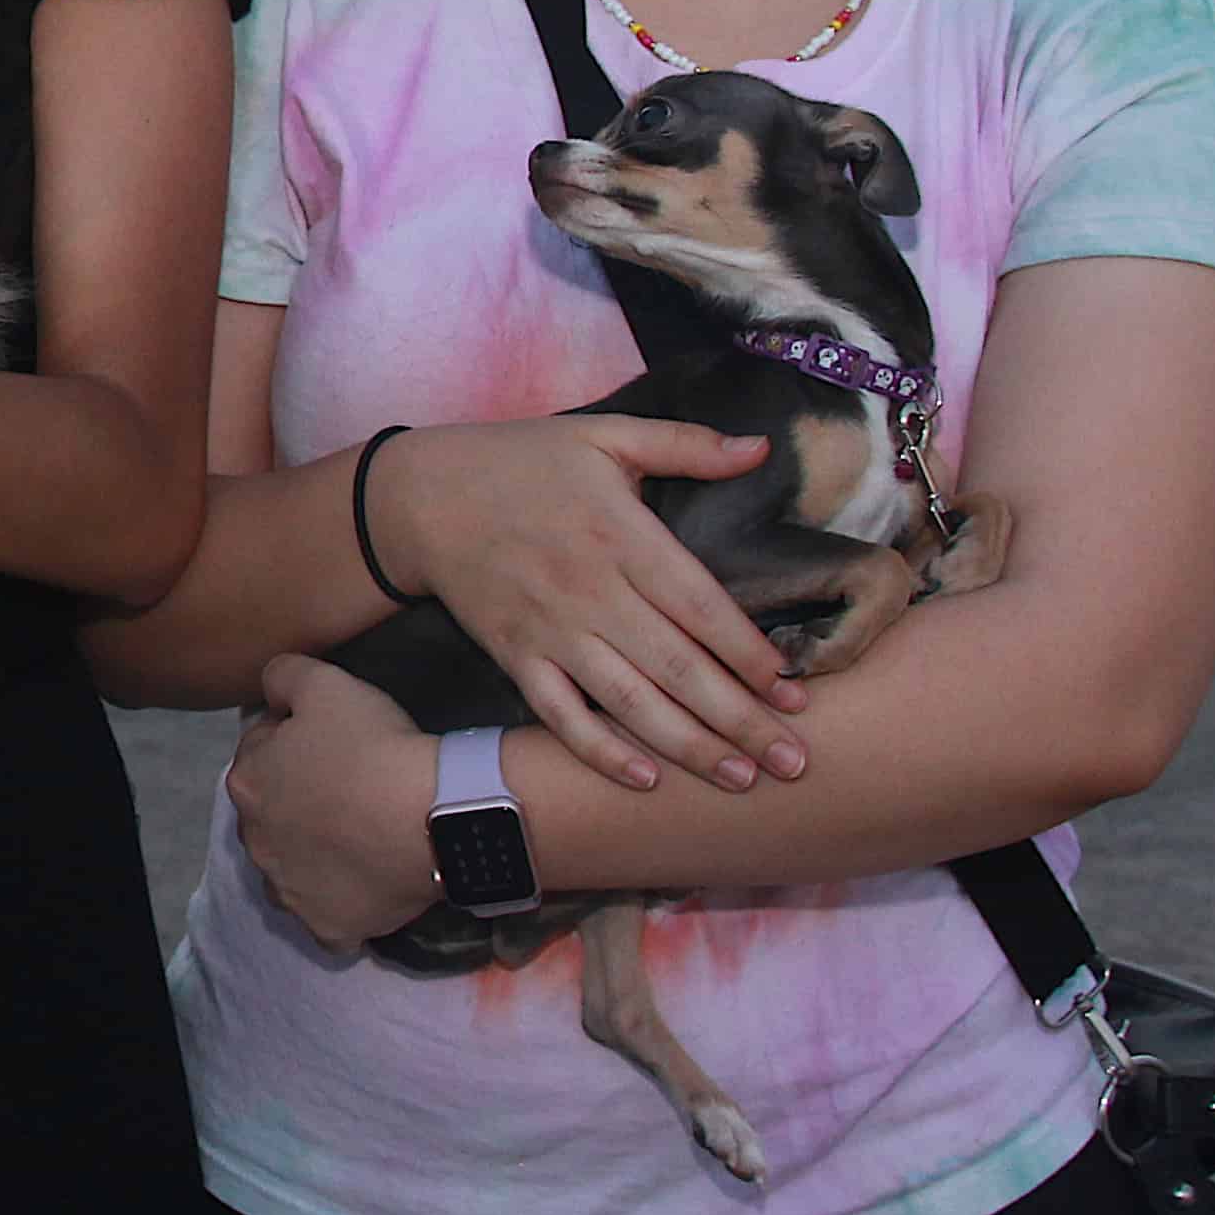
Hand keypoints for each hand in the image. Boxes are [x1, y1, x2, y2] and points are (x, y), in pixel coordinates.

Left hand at [227, 654, 443, 952]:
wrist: (433, 816)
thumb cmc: (375, 745)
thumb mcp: (325, 682)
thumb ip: (283, 674)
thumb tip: (272, 686)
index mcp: (246, 783)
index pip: (261, 754)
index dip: (297, 742)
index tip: (335, 742)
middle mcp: (256, 843)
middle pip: (274, 814)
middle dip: (300, 801)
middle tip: (352, 788)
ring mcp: (289, 891)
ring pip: (292, 870)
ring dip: (314, 856)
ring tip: (360, 837)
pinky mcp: (328, 927)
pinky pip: (328, 919)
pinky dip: (343, 905)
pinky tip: (368, 884)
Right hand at [380, 417, 805, 791]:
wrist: (419, 496)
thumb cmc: (521, 461)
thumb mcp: (604, 434)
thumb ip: (685, 444)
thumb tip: (762, 448)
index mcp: (621, 534)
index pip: (700, 605)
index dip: (750, 653)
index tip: (794, 692)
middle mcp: (590, 590)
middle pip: (678, 667)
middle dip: (741, 719)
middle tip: (794, 763)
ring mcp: (550, 631)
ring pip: (629, 701)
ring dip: (689, 746)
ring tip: (742, 780)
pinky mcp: (515, 658)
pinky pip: (562, 715)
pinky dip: (601, 751)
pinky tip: (646, 779)